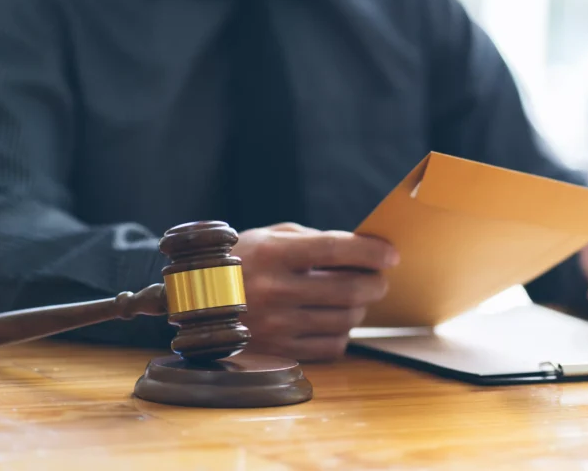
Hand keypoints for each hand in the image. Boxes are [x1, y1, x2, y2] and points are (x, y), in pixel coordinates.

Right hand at [231, 223, 398, 360]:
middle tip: (380, 279)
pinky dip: (342, 333)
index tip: (391, 254)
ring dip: (360, 308)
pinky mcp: (277, 351)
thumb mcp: (271, 237)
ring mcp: (275, 325)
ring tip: (355, 298)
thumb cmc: (243, 261)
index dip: (370, 251)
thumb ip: (315, 240)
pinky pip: (330, 346)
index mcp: (272, 253)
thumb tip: (365, 249)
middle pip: (348, 289)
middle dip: (375, 283)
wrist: (195, 300)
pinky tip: (334, 321)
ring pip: (344, 319)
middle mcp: (273, 290)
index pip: (335, 249)